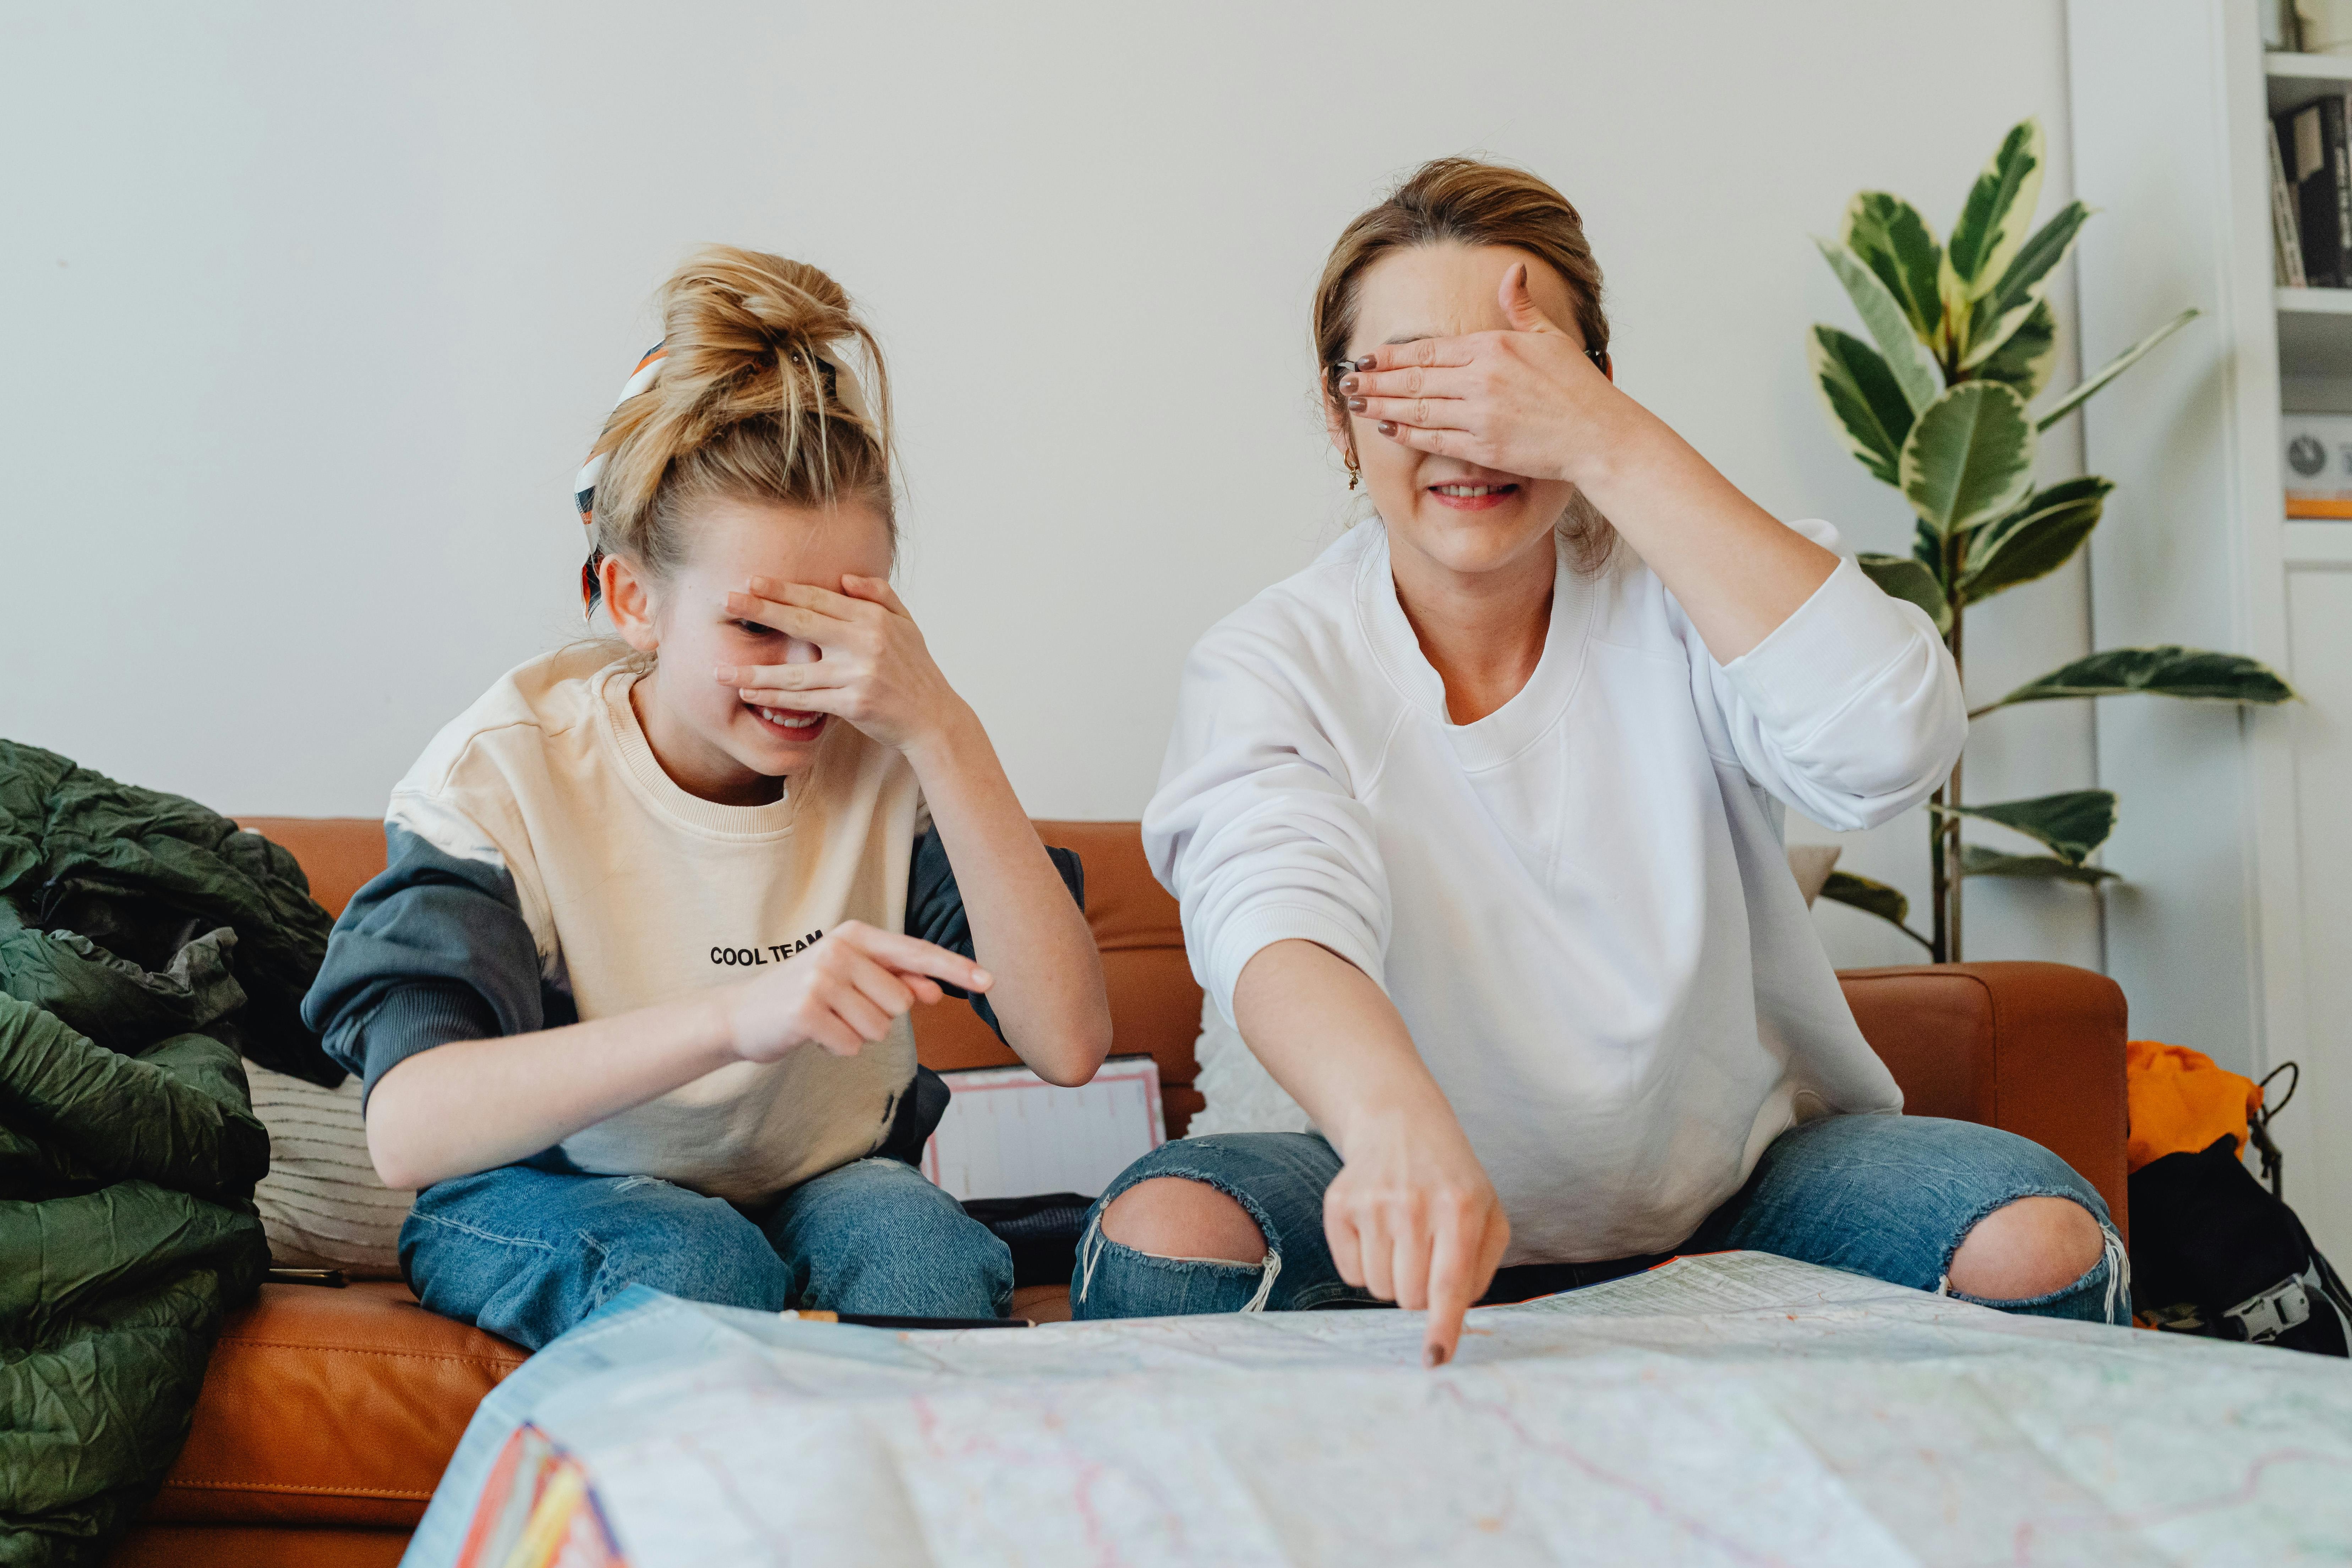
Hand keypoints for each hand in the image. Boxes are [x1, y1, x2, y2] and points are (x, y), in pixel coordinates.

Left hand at [716, 576, 971, 755]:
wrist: (934, 718)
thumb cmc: (916, 670)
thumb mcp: (906, 625)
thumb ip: (879, 595)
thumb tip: (845, 577)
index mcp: (874, 619)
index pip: (820, 599)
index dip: (784, 590)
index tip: (752, 581)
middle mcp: (865, 642)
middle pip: (803, 623)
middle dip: (761, 611)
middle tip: (727, 600)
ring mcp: (858, 674)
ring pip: (797, 671)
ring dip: (755, 671)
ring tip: (720, 669)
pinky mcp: (853, 704)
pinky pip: (805, 700)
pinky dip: (774, 698)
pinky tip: (749, 694)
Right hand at [723, 921, 988, 1063]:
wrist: (741, 1016)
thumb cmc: (806, 997)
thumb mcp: (850, 979)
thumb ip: (894, 980)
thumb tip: (935, 991)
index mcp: (854, 936)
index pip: (916, 953)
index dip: (955, 969)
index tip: (990, 981)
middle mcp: (838, 950)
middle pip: (901, 1002)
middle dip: (878, 1016)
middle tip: (841, 1009)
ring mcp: (821, 979)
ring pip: (880, 1027)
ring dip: (856, 1033)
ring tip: (827, 1020)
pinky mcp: (807, 1012)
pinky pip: (853, 1045)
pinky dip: (838, 1048)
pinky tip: (814, 1034)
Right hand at [1324, 1108, 1510, 1367]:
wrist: (1400, 1125)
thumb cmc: (1451, 1181)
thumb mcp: (1488, 1214)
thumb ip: (1481, 1269)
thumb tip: (1453, 1317)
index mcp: (1461, 1208)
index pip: (1449, 1284)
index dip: (1441, 1327)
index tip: (1435, 1358)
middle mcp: (1414, 1204)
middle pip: (1410, 1297)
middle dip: (1420, 1292)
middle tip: (1426, 1258)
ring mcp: (1372, 1202)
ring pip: (1379, 1289)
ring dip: (1393, 1278)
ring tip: (1402, 1239)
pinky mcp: (1339, 1204)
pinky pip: (1351, 1273)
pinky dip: (1365, 1264)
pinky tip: (1377, 1230)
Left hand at [1337, 262, 1624, 487]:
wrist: (1600, 435)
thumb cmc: (1578, 387)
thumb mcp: (1550, 337)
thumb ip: (1521, 307)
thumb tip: (1514, 270)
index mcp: (1494, 347)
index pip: (1428, 348)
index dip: (1392, 354)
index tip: (1366, 357)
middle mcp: (1482, 379)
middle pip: (1414, 377)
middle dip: (1375, 380)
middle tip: (1346, 382)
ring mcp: (1481, 415)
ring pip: (1417, 408)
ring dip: (1382, 406)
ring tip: (1356, 404)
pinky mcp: (1484, 447)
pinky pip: (1435, 439)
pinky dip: (1407, 433)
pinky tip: (1386, 428)